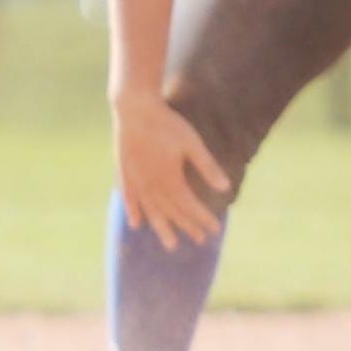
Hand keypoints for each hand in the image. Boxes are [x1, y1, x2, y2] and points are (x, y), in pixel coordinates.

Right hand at [112, 85, 231, 248]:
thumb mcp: (192, 143)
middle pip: (171, 212)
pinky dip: (133, 210)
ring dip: (162, 227)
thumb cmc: (167, 123)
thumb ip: (207, 167)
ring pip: (150, 210)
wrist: (134, 107)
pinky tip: (135, 223)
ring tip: (170, 244)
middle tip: (199, 239)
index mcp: (170, 180)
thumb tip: (226, 188)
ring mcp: (135, 180)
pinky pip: (129, 197)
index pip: (189, 206)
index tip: (215, 230)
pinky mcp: (124, 172)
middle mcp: (151, 186)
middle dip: (187, 226)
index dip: (203, 219)